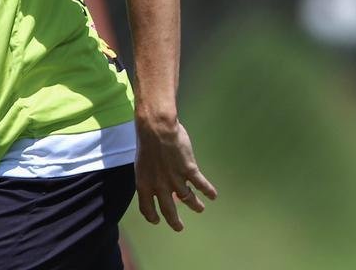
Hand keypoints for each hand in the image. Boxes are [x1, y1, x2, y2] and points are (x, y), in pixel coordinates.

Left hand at [133, 110, 216, 230]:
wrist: (156, 128)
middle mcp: (160, 186)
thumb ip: (149, 176)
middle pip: (168, 210)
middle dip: (174, 221)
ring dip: (195, 206)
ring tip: (200, 208)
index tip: (157, 220)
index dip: (151, 216)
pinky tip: (213, 195)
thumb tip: (157, 183)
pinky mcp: (189, 171)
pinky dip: (208, 191)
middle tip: (179, 227)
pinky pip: (201, 185)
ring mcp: (176, 180)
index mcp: (144, 184)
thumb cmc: (146, 141)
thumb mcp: (142, 163)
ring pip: (188, 199)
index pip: (146, 207)